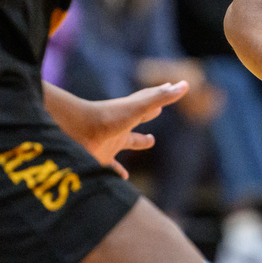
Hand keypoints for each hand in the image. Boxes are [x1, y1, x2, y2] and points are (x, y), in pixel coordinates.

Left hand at [67, 82, 187, 178]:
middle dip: (150, 114)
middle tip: (159, 110)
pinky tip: (124, 177)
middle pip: (139, 118)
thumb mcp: (140, 107)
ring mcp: (111, 141)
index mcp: (132, 112)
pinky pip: (112, 167)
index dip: (162, 94)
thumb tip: (186, 84)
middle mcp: (123, 125)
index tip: (171, 87)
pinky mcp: (101, 158)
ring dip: (138, 141)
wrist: (75, 130)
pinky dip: (118, 172)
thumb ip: (161, 98)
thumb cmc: (109, 117)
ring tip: (150, 141)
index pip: (150, 100)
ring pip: (128, 141)